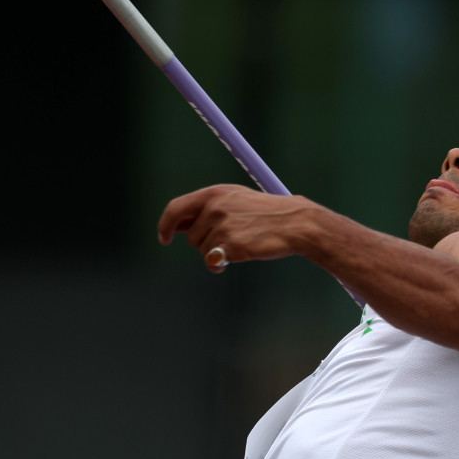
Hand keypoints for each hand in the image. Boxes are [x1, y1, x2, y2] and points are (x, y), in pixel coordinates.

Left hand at [157, 184, 312, 272]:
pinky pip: (211, 261)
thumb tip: (176, 226)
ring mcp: (222, 226)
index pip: (176, 209)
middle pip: (190, 236)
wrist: (295, 223)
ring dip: (215, 253)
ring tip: (239, 245)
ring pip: (201, 250)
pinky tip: (237, 257)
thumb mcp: (235, 200)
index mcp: (214, 193)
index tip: (164, 238)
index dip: (166, 225)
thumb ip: (206, 209)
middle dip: (203, 243)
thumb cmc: (266, 214)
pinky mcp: (230, 245)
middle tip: (228, 240)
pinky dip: (219, 264)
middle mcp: (215, 207)